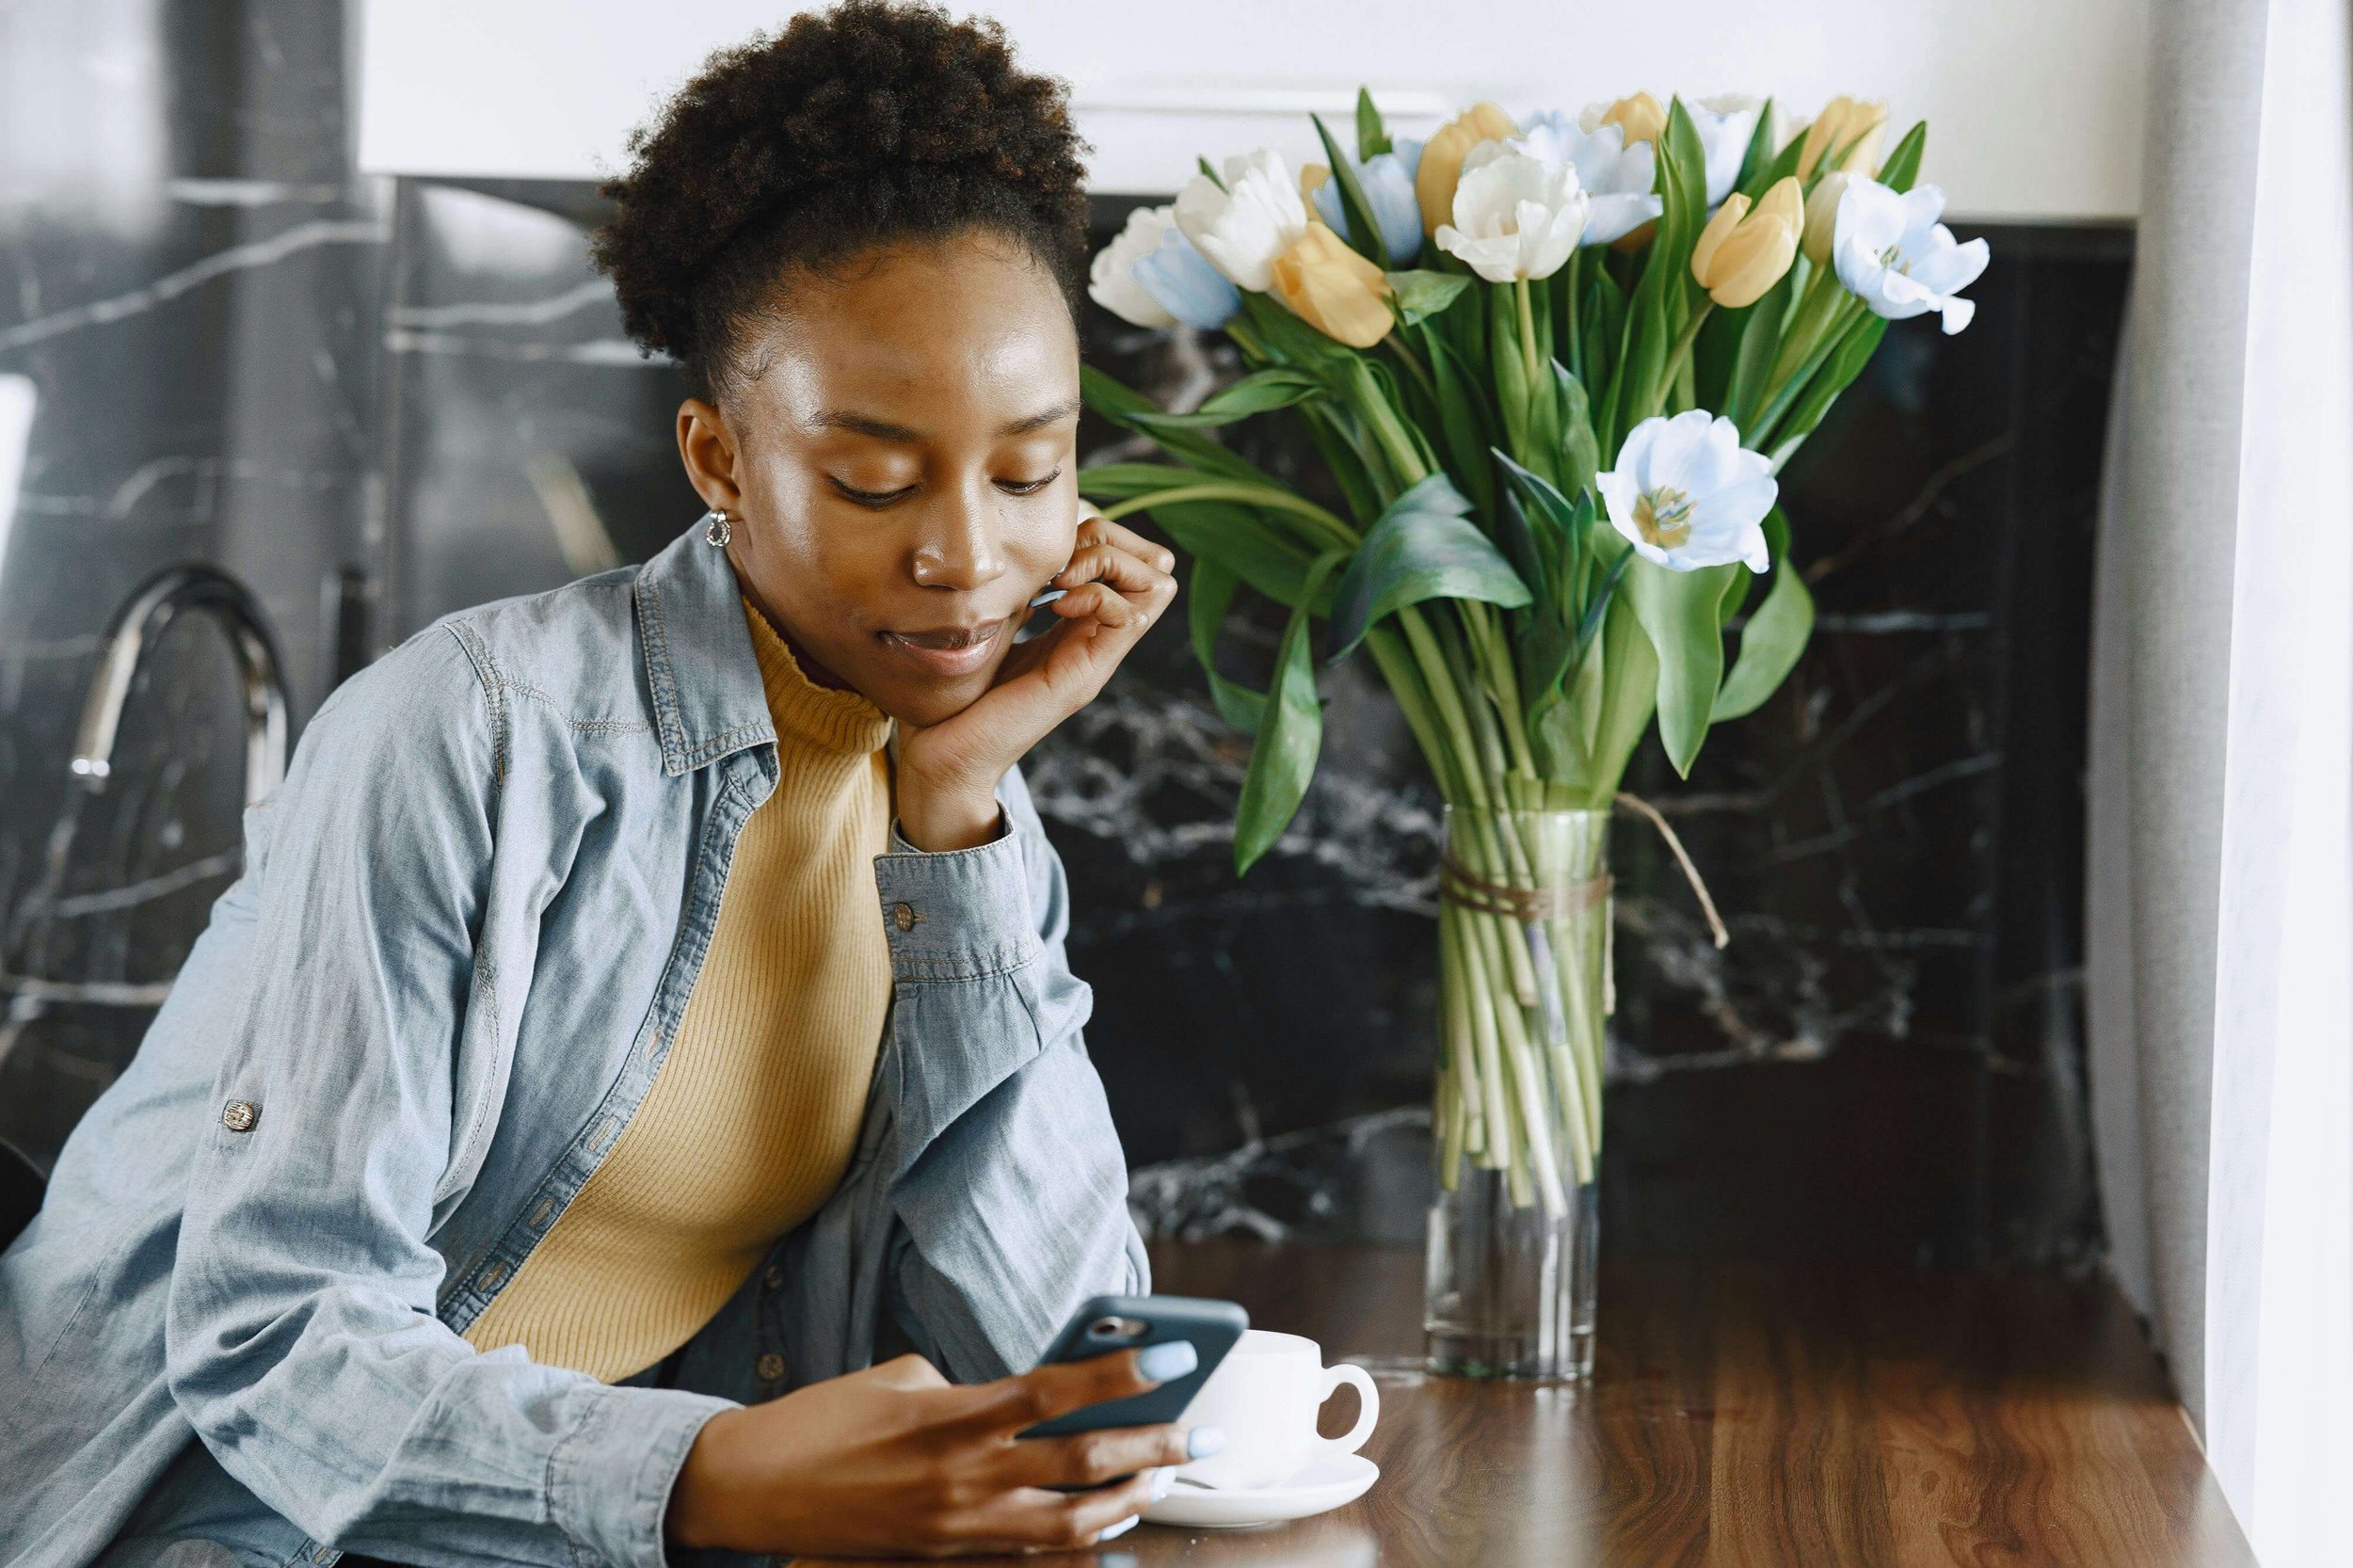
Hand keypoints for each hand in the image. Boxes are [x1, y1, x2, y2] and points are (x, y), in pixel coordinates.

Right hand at [662, 1346, 1202, 1557]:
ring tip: (1164, 1477)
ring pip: (1071, 1523)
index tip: (1177, 1353)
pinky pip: (1032, 1555)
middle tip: (1203, 1434)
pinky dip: (1080, 1537)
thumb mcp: (900, 1379)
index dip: (1125, 1372)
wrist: (752, 1490)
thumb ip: (972, 1388)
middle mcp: (964, 1476)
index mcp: (952, 1415)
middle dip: (1155, 1446)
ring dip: (1129, 1499)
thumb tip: (1030, 1395)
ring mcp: (959, 1528)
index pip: (1057, 1390)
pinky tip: (1110, 1519)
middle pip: (1083, 1461)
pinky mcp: (947, 1558)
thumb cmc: (821, 1421)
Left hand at [894, 508, 1176, 850]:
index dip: (1101, 537)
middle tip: (1062, 563)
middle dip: (1112, 543)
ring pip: (1156, 585)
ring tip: (1061, 582)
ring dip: (1108, 565)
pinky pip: (1128, 617)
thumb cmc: (957, 691)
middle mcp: (1099, 641)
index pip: (1134, 560)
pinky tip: (1056, 605)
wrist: (941, 755)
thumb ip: (1020, 588)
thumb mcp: (994, 620)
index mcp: (1081, 627)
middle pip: (1157, 568)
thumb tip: (1025, 544)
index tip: (1052, 553)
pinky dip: (1097, 595)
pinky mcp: (1084, 677)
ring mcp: (1098, 659)